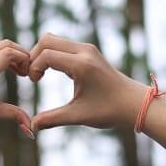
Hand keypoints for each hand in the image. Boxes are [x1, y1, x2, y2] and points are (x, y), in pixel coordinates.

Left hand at [0, 40, 34, 136]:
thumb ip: (13, 115)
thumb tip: (31, 130)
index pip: (9, 53)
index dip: (24, 59)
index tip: (29, 74)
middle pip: (5, 44)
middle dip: (21, 54)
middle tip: (27, 70)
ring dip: (12, 54)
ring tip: (19, 72)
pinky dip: (2, 55)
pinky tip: (7, 70)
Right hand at [26, 33, 146, 131]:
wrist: (134, 103)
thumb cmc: (109, 110)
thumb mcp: (79, 116)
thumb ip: (53, 119)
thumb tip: (31, 126)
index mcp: (82, 64)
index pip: (46, 55)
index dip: (34, 67)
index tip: (33, 82)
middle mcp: (84, 51)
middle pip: (47, 39)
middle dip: (34, 56)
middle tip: (33, 76)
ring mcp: (87, 48)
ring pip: (54, 39)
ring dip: (42, 54)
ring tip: (39, 75)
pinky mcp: (88, 51)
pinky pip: (62, 44)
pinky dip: (51, 54)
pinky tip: (50, 72)